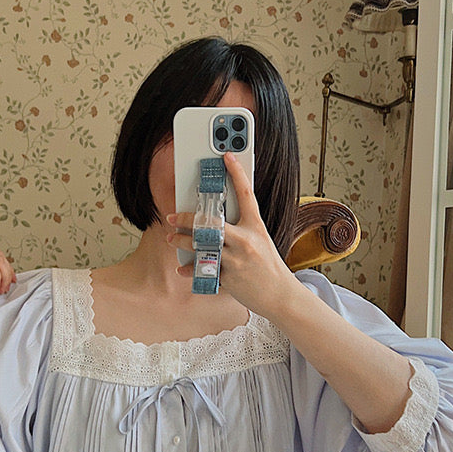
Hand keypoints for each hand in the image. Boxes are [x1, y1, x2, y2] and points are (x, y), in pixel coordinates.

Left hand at [166, 152, 295, 318]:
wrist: (280, 295)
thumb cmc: (268, 266)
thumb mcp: (260, 241)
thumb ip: (241, 229)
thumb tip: (216, 220)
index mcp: (255, 226)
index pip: (246, 194)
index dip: (237, 173)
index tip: (226, 156)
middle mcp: (246, 240)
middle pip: (211, 223)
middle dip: (187, 220)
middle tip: (172, 217)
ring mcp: (237, 259)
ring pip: (201, 246)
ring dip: (182, 243)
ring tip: (172, 240)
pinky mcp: (230, 278)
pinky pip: (204, 271)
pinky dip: (191, 270)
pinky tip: (183, 269)